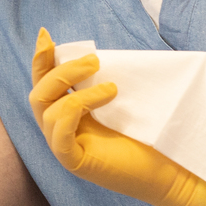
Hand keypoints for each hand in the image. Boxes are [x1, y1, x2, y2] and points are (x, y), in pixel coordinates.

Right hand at [30, 28, 205, 205]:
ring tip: (112, 86)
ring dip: (77, 89)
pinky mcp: (73, 162)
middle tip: (94, 59)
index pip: (42, 83)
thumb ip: (94, 84)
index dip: (40, 60)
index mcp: (64, 114)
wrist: (167, 171)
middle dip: (61, 71)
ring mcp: (62, 147)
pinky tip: (107, 97)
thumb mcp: (114, 103)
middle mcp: (57, 130)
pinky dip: (75, 110)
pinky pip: (59, 134)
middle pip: (38, 93)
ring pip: (47, 110)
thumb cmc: (145, 137)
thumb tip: (88, 57)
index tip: (45, 35)